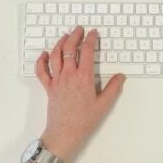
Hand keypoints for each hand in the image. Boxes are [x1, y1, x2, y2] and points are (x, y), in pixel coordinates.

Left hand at [35, 27, 125, 162]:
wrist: (65, 133)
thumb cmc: (84, 121)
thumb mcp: (104, 105)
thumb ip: (113, 88)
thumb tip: (120, 76)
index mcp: (83, 77)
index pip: (86, 51)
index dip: (90, 39)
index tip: (93, 33)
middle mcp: (69, 75)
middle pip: (69, 48)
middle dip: (74, 35)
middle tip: (79, 29)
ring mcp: (57, 80)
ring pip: (55, 55)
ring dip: (60, 43)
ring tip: (65, 36)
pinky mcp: (49, 88)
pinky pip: (42, 71)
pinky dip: (41, 60)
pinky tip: (44, 54)